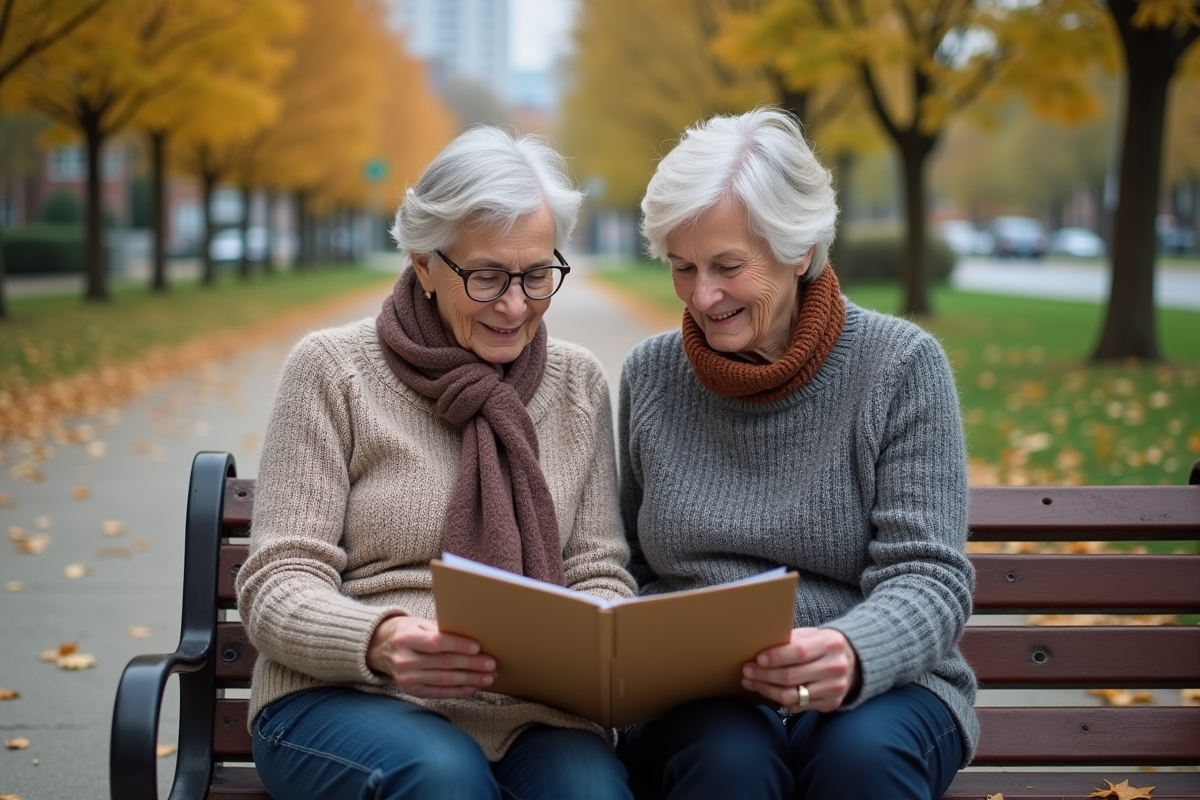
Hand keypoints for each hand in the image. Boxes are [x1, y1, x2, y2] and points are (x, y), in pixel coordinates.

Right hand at [367, 616, 496, 698]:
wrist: (380, 648)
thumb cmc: (407, 632)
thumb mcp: (419, 624)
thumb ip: (441, 630)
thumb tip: (472, 636)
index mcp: (407, 638)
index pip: (436, 643)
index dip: (458, 645)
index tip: (478, 647)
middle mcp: (404, 660)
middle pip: (444, 663)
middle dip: (471, 664)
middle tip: (491, 664)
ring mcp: (407, 678)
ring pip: (444, 680)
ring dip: (470, 680)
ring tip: (488, 677)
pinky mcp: (411, 690)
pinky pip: (439, 692)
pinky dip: (459, 691)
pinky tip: (473, 687)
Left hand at [741, 628, 858, 712]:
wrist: (854, 662)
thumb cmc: (824, 646)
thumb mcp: (812, 635)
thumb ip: (791, 640)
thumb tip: (760, 647)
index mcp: (830, 644)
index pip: (798, 652)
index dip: (775, 657)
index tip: (758, 659)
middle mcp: (835, 667)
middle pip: (792, 676)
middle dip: (764, 675)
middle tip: (747, 672)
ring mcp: (834, 688)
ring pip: (792, 695)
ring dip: (767, 691)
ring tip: (752, 684)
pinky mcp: (831, 704)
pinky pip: (799, 706)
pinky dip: (780, 701)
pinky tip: (769, 693)